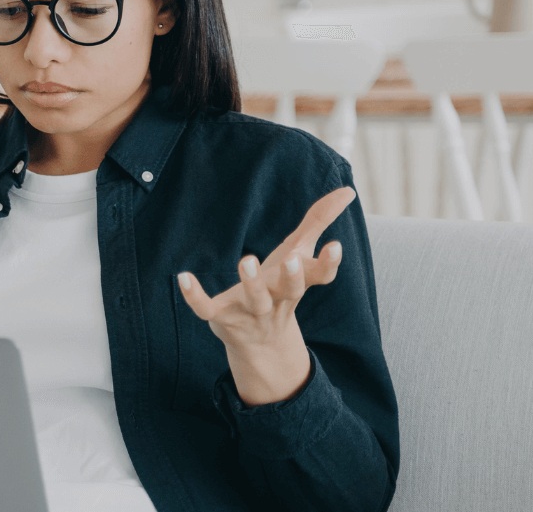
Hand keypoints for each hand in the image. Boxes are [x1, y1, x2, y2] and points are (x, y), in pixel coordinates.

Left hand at [175, 186, 355, 402]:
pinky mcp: (222, 317)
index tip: (334, 246)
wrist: (259, 341)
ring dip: (251, 282)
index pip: (319, 276)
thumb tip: (348, 190)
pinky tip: (184, 277)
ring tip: (247, 259)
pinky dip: (195, 296)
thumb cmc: (280, 285)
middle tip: (291, 259)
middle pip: (291, 291)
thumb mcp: (298, 253)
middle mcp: (278, 299)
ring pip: (254, 300)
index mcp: (296, 283)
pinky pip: (207, 310)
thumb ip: (319, 221)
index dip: (328, 263)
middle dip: (292, 276)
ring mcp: (250, 311)